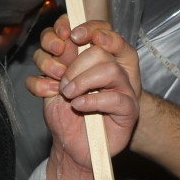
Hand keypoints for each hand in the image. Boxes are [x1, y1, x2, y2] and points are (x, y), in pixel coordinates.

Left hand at [30, 16, 140, 169]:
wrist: (71, 149)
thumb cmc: (63, 116)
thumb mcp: (50, 87)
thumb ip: (54, 64)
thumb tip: (61, 44)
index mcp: (91, 59)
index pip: (92, 30)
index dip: (77, 30)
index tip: (59, 42)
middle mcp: (109, 69)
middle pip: (98, 50)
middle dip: (73, 66)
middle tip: (61, 85)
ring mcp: (121, 88)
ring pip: (109, 69)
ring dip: (82, 82)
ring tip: (69, 96)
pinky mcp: (128, 109)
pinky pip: (115, 98)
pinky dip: (92, 101)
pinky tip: (78, 106)